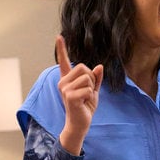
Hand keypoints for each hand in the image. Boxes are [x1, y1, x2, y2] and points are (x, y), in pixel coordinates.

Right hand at [56, 35, 102, 154]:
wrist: (80, 123)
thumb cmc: (85, 107)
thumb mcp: (93, 91)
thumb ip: (96, 79)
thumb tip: (99, 66)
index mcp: (67, 79)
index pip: (64, 61)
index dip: (62, 48)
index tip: (59, 36)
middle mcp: (63, 81)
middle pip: (84, 68)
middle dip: (92, 79)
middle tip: (88, 92)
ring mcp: (65, 89)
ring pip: (87, 78)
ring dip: (92, 89)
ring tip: (85, 98)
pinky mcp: (70, 96)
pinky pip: (88, 89)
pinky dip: (91, 96)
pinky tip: (84, 103)